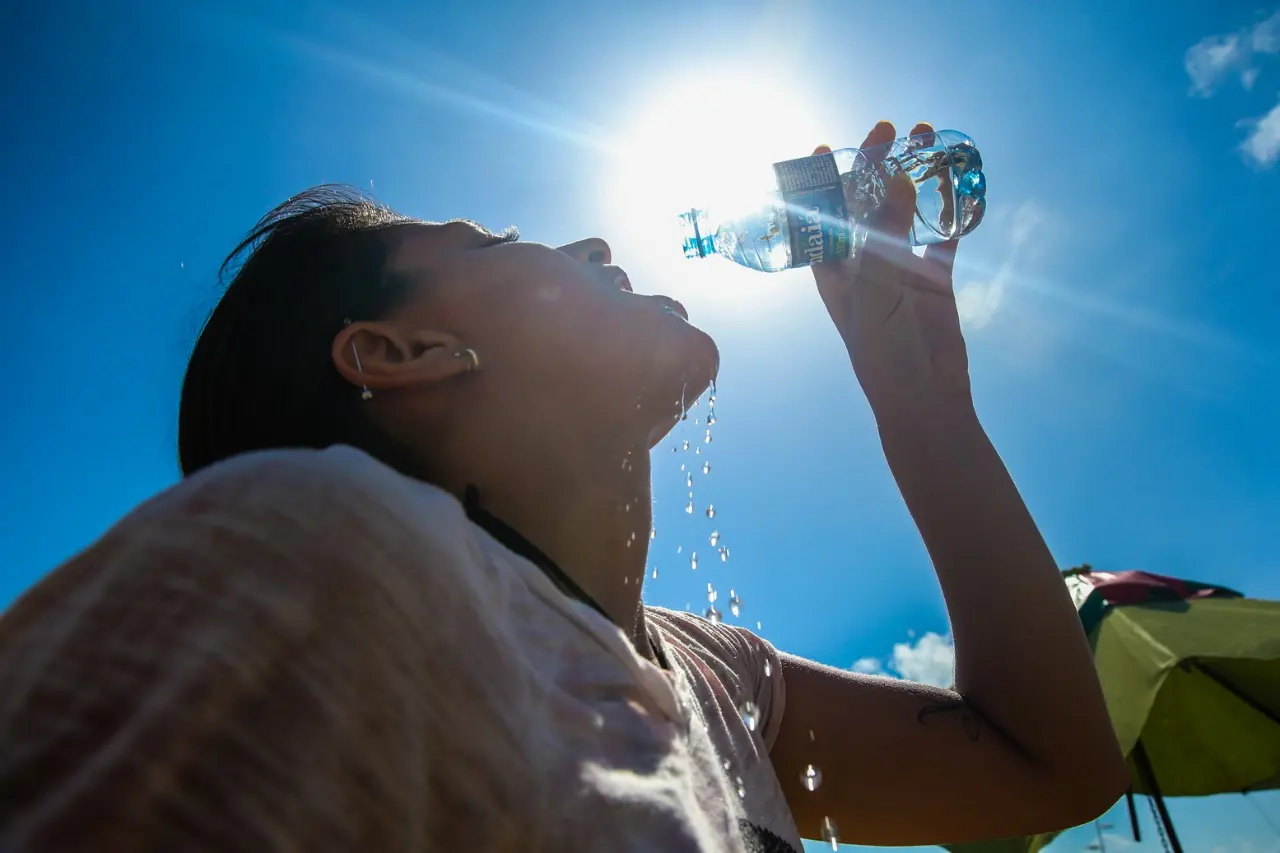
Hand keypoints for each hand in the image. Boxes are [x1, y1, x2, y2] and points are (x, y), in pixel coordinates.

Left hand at [811, 121, 971, 415]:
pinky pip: (943, 234)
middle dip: (875, 164)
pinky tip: (960, 178)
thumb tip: (898, 179)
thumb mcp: (876, 288)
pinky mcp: (934, 276)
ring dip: (915, 175)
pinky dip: (951, 208)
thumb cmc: (883, 348)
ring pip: (906, 210)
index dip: (820, 182)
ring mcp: (900, 267)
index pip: (820, 215)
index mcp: (834, 269)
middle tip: (889, 128)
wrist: (923, 394)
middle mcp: (864, 262)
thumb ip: (886, 234)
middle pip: (866, 202)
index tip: (823, 147)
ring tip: (928, 138)